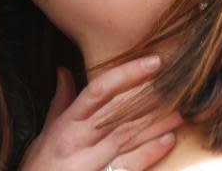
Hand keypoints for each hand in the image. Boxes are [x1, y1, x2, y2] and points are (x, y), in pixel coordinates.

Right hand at [20, 57, 181, 170]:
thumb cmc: (41, 165)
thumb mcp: (46, 132)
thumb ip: (60, 101)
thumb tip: (63, 71)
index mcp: (68, 124)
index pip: (98, 90)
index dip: (127, 73)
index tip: (152, 61)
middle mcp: (80, 140)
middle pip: (119, 110)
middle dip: (149, 94)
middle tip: (175, 81)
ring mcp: (92, 162)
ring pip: (129, 135)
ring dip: (157, 121)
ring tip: (180, 110)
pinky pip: (130, 165)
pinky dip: (150, 152)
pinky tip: (168, 140)